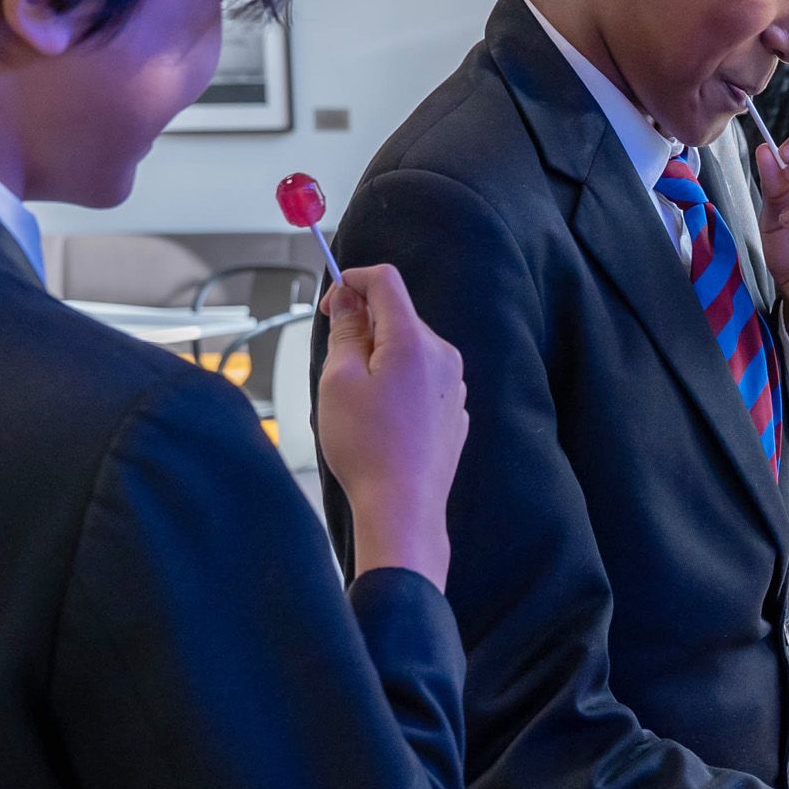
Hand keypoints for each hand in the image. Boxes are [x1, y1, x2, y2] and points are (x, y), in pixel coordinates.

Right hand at [317, 264, 467, 584]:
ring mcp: (455, 386)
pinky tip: (382, 423)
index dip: (352, 282)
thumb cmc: (367, 447)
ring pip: (409, 352)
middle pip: (398, 318)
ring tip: (360, 406)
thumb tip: (352, 301)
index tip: (333, 306)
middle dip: (365, 330)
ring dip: (380, 362)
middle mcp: (444, 357)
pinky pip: (421, 382)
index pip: (386, 282)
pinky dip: (397, 388)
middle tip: (338, 368)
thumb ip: (347, 331)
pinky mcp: (454, 411)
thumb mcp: (338, 380)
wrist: (404, 507)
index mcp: (414, 341)